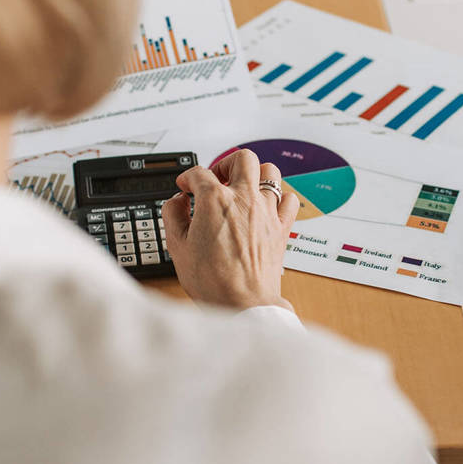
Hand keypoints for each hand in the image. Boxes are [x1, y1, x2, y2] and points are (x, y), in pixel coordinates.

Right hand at [162, 149, 299, 310]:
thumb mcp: (177, 247)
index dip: (187, 178)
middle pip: (241, 158)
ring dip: (255, 175)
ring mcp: (267, 212)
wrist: (243, 304)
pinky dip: (278, 198)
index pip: (199, 173)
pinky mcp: (281, 227)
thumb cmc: (212, 281)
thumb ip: (173, 216)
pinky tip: (267, 207)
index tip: (185, 188)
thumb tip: (176, 202)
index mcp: (215, 201)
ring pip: (270, 171)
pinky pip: (289, 200)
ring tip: (243, 188)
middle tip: (216, 178)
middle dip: (225, 164)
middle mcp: (244, 199)